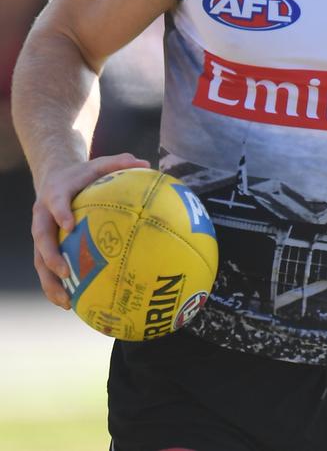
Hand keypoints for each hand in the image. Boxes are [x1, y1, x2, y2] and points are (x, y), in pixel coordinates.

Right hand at [31, 153, 150, 307]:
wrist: (54, 179)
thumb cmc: (82, 174)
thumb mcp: (99, 164)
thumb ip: (119, 162)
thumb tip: (146, 162)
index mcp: (55, 194)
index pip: (55, 202)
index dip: (60, 212)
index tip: (70, 224)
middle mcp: (43, 216)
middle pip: (41, 238)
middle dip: (50, 256)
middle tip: (65, 272)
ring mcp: (42, 234)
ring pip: (39, 260)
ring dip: (50, 281)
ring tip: (65, 302)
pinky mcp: (45, 247)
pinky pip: (47, 269)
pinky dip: (56, 286)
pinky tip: (71, 304)